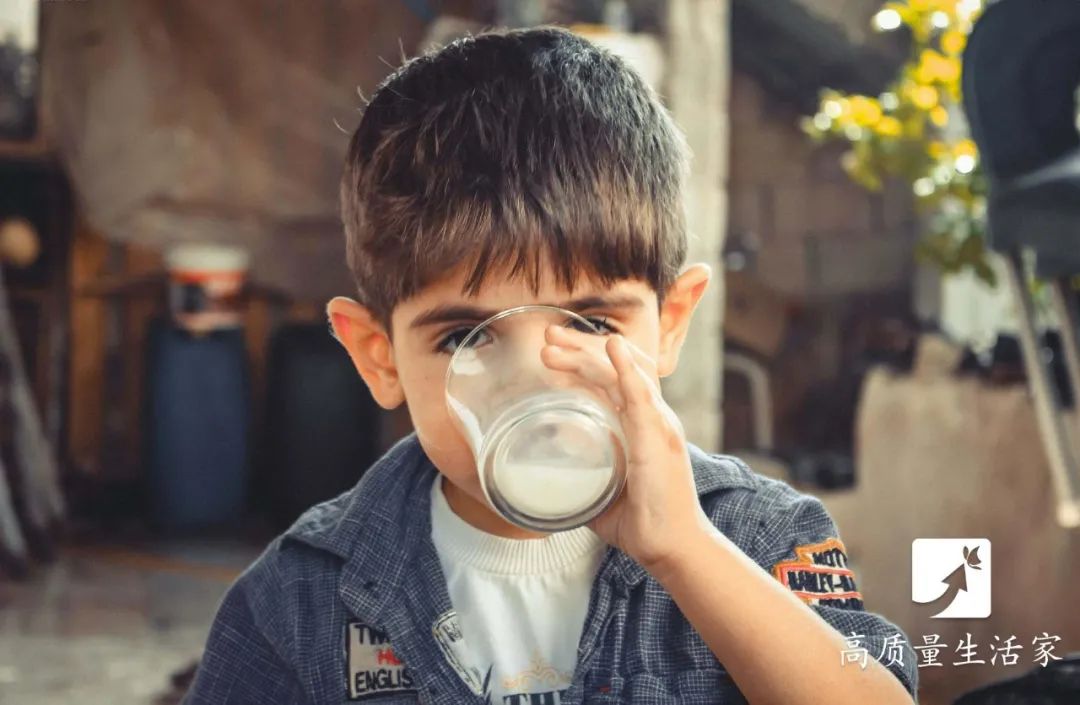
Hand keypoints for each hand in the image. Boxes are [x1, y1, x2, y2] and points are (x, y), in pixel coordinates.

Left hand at [540, 325, 712, 575]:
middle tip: (547, 336)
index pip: (617, 378)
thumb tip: (546, 481)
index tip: (553, 350)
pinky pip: (641, 396)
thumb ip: (580, 479)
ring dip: (589, 353)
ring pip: (625, 373)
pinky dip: (626, 369)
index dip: (587, 358)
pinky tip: (612, 348)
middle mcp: (654, 418)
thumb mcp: (601, 492)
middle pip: (619, 366)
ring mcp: (658, 425)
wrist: (672, 547)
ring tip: (555, 342)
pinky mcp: (656, 440)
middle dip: (581, 347)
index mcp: (644, 426)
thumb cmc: (642, 523)